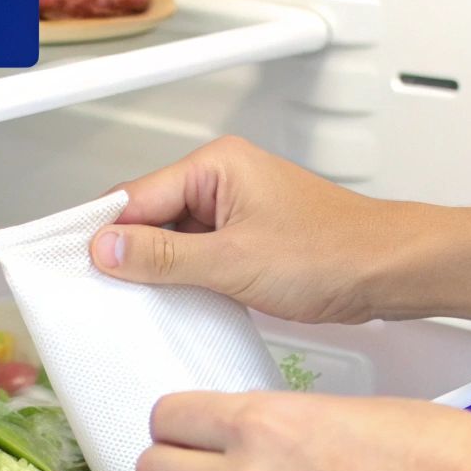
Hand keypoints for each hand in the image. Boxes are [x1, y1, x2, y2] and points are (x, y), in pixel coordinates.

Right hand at [90, 137, 419, 323]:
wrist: (390, 271)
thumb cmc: (334, 253)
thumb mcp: (233, 261)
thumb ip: (163, 257)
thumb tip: (107, 248)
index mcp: (216, 166)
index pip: (135, 196)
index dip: (105, 235)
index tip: (80, 267)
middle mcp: (224, 180)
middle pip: (150, 217)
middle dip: (130, 255)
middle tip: (109, 293)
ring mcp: (238, 210)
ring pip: (174, 240)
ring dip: (160, 271)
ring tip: (147, 303)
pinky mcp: (250, 239)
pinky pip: (200, 256)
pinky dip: (187, 280)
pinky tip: (184, 304)